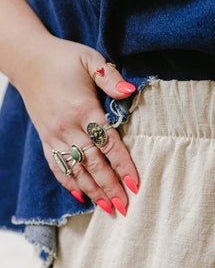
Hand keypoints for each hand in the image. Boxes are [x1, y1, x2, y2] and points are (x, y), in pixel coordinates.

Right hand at [15, 35, 139, 214]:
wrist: (27, 59)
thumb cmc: (64, 58)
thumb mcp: (90, 59)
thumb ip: (111, 77)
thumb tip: (131, 92)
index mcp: (83, 108)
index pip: (108, 143)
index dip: (123, 165)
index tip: (135, 184)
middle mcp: (68, 127)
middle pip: (93, 163)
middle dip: (110, 187)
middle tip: (125, 207)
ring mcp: (54, 135)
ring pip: (75, 169)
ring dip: (92, 191)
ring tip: (108, 209)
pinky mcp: (45, 138)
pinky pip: (56, 165)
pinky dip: (68, 182)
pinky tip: (80, 197)